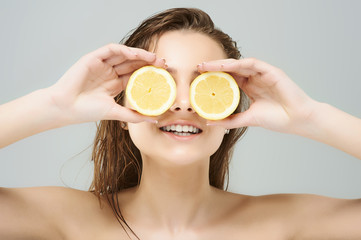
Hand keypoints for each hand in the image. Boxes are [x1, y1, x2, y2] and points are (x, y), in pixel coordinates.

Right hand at [48, 43, 165, 124]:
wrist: (65, 108)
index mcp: (115, 84)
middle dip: (148, 62)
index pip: (136, 75)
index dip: (150, 73)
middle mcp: (110, 73)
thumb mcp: (115, 113)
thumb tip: (154, 119)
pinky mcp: (93, 58)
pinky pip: (111, 50)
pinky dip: (124, 50)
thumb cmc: (87, 111)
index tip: (164, 74)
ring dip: (140, 54)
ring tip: (154, 58)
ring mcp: (102, 65)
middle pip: (133, 63)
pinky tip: (136, 55)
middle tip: (163, 64)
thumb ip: (134, 115)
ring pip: (124, 55)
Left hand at [198, 58, 316, 134]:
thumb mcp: (247, 119)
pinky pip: (252, 64)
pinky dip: (238, 64)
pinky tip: (225, 66)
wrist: (297, 120)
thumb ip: (229, 120)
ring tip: (207, 65)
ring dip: (222, 64)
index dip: (214, 78)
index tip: (198, 79)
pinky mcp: (272, 71)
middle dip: (214, 68)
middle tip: (197, 68)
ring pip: (239, 64)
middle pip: (231, 70)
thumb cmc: (277, 120)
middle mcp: (255, 79)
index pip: (228, 79)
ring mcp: (263, 74)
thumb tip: (210, 123)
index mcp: (250, 88)